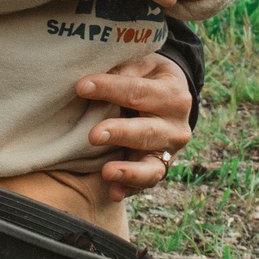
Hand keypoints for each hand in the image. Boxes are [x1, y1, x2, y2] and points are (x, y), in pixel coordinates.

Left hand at [79, 53, 195, 202]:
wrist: (173, 102)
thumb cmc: (149, 78)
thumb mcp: (145, 65)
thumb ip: (126, 69)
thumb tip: (100, 75)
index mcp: (173, 95)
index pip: (139, 92)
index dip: (110, 88)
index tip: (81, 86)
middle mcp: (176, 127)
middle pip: (147, 132)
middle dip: (120, 134)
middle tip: (94, 135)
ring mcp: (169, 153)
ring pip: (152, 166)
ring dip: (129, 171)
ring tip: (106, 171)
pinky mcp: (159, 170)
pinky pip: (145, 184)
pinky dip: (129, 189)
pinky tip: (113, 192)